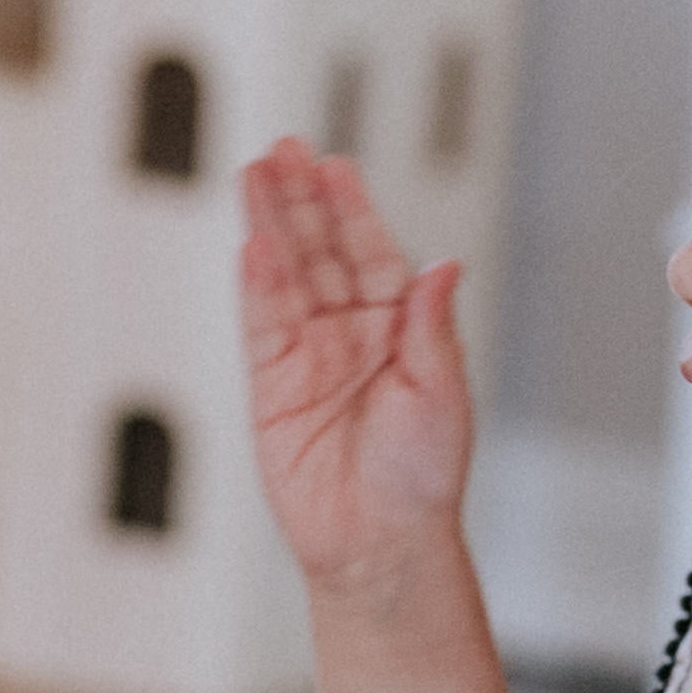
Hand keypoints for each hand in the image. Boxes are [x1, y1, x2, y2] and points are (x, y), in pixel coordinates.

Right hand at [240, 139, 473, 590]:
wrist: (380, 545)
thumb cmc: (423, 478)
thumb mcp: (441, 394)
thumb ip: (431, 326)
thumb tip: (443, 265)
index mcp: (399, 329)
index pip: (369, 253)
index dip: (350, 208)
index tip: (333, 163)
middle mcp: (351, 334)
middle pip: (320, 252)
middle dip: (301, 199)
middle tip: (283, 148)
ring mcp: (308, 357)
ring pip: (286, 277)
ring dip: (270, 225)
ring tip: (252, 174)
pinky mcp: (272, 388)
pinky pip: (261, 326)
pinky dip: (255, 286)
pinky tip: (248, 244)